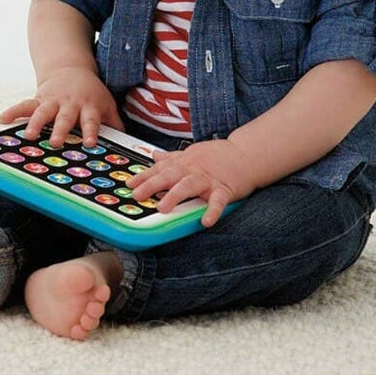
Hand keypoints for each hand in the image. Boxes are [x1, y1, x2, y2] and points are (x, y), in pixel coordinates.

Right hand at [0, 67, 123, 147]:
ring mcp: (52, 101)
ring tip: (29, 135)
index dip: (90, 131)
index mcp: (88, 107)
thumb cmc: (91, 93)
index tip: (90, 144)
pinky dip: (13, 112)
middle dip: (61, 130)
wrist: (71, 69)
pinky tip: (2, 119)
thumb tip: (129, 145)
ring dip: (36, 123)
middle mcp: (69, 104)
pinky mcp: (38, 99)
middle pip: (65, 118)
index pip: (91, 121)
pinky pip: (24, 105)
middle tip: (56, 143)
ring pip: (43, 112)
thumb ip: (114, 124)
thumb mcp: (106, 104)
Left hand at [126, 139, 253, 227]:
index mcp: (184, 162)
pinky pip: (218, 201)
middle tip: (137, 194)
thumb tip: (153, 155)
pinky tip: (205, 221)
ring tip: (162, 207)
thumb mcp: (192, 153)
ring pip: (189, 185)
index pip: (160, 168)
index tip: (129, 184)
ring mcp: (209, 179)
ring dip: (175, 196)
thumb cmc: (218, 156)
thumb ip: (172, 157)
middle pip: (170, 175)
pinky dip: (212, 210)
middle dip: (152, 184)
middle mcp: (193, 169)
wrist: (246, 154)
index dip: (144, 176)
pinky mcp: (225, 189)